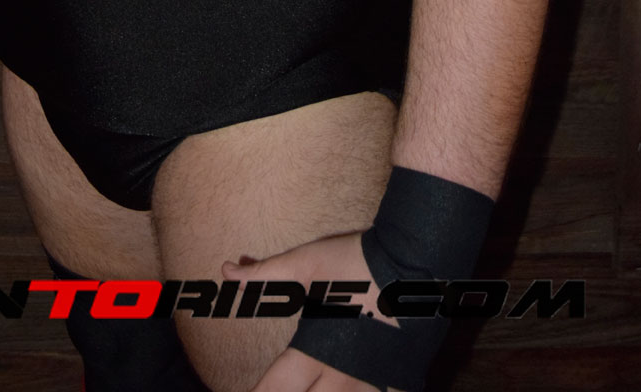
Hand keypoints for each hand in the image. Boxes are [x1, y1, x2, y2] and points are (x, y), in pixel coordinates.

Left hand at [221, 232, 399, 391]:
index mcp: (316, 350)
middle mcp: (342, 377)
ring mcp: (372, 385)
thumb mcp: (306, 263)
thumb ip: (265, 273)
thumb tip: (226, 270)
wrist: (414, 261)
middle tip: (278, 390)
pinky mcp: (396, 382)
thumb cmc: (355, 261)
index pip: (275, 388)